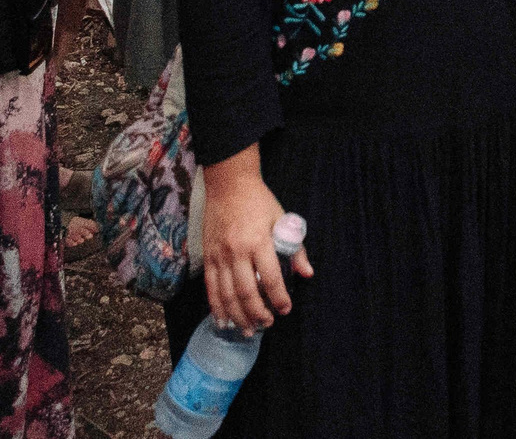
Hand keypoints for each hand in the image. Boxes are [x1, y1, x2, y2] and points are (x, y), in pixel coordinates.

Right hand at [199, 156, 313, 333]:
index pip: (270, 277)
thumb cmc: (259, 202)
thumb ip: (295, 248)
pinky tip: (223, 321)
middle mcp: (237, 251)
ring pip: (226, 294)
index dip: (278, 297)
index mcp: (258, 241)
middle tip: (267, 324)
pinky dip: (216, 307)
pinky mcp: (207, 257)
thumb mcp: (282, 219)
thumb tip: (307, 273)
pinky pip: (210, 287)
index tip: (285, 309)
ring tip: (247, 330)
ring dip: (237, 316)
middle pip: (246, 291)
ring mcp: (219, 255)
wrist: (228, 185)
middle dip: (257, 313)